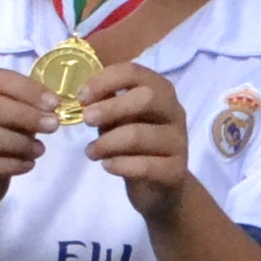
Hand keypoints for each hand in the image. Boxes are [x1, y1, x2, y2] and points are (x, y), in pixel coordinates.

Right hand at [0, 67, 50, 208]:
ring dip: (21, 143)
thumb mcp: (13, 116)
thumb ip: (27, 107)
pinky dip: (13, 165)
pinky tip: (27, 165)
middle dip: (26, 115)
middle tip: (53, 126)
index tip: (54, 103)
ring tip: (40, 150)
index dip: (27, 89)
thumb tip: (51, 108)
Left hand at [80, 58, 193, 218]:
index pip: (135, 73)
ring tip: (90, 152)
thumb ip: (107, 105)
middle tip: (86, 120)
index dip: (105, 80)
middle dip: (110, 108)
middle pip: (146, 98)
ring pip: (139, 135)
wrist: (160, 188)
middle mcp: (174, 112)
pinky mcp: (175, 170)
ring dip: (106, 143)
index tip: (81, 97)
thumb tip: (86, 96)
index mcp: (160, 92)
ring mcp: (178, 142)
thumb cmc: (136, 147)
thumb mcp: (120, 121)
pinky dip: (120, 165)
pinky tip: (107, 166)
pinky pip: (145, 166)